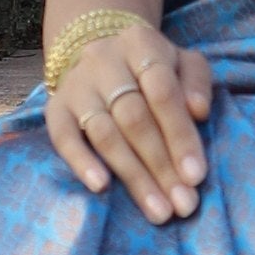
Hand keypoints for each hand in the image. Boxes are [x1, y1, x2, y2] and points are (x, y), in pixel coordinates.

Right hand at [42, 20, 214, 224]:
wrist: (102, 54)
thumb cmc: (152, 68)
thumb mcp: (182, 63)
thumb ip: (196, 83)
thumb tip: (199, 112)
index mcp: (141, 44)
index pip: (162, 92)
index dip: (180, 135)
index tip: (196, 176)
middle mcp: (104, 60)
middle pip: (134, 118)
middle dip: (161, 165)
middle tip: (182, 204)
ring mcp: (77, 85)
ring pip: (104, 134)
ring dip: (133, 176)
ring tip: (157, 210)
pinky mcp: (55, 107)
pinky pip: (63, 137)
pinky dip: (81, 162)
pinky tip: (101, 187)